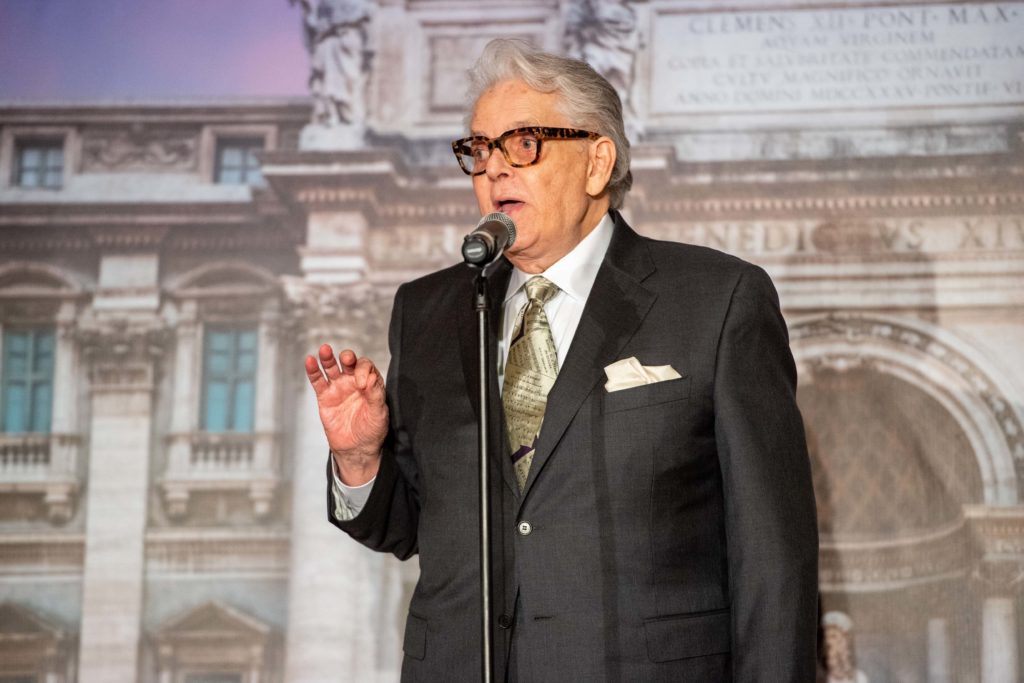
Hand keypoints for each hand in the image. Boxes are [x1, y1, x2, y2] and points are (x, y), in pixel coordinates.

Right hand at [305, 344, 387, 485]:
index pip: (366, 367)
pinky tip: (310, 361)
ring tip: (325, 350)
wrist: (357, 449)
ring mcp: (339, 388)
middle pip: (350, 362)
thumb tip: (370, 377)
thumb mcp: (379, 414)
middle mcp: (354, 382)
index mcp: (370, 383)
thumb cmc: (372, 430)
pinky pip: (318, 381)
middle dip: (348, 358)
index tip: (362, 385)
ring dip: (328, 358)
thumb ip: (375, 395)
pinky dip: (313, 371)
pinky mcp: (325, 397)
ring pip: (332, 368)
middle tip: (347, 359)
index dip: (364, 371)